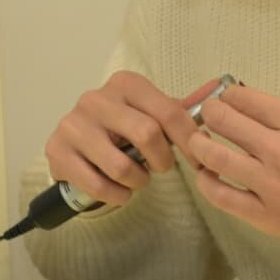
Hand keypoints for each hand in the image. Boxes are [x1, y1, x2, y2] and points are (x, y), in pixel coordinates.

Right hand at [43, 73, 221, 208]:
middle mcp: (96, 98)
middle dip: (162, 161)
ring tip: (137, 179)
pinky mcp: (57, 151)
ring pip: (122, 166)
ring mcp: (73, 124)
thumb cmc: (121, 130)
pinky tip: (119, 191)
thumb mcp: (151, 114)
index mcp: (126, 84)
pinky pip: (99, 185)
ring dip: (138, 181)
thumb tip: (221, 91)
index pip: (169, 111)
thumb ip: (182, 109)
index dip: (190, 142)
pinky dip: (118, 196)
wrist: (74, 148)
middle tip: (160, 169)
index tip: (200, 162)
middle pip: (147, 134)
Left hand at [181, 86, 279, 272]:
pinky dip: (205, 182)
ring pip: (212, 155)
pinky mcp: (266, 216)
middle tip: (207, 120)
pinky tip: (206, 176)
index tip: (223, 101)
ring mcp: (272, 184)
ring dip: (199, 145)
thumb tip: (249, 106)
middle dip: (208, 115)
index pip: (243, 97)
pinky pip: (220, 195)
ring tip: (199, 145)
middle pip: (221, 120)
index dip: (225, 96)